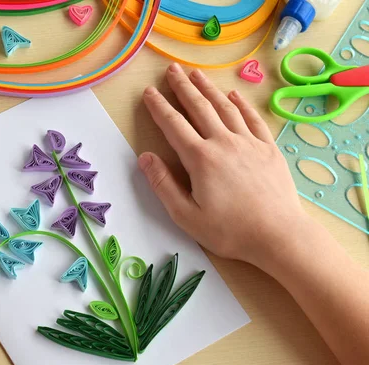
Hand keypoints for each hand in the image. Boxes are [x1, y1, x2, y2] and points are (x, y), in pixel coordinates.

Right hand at [138, 64, 309, 266]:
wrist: (278, 235)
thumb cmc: (229, 231)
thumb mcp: (186, 216)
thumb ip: (163, 185)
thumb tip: (144, 158)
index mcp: (200, 159)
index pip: (174, 125)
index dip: (159, 107)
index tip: (149, 92)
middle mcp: (223, 143)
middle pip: (199, 108)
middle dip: (183, 87)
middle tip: (172, 70)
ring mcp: (249, 143)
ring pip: (225, 108)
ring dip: (209, 89)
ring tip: (196, 74)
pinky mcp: (268, 149)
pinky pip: (252, 119)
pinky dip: (242, 104)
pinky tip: (234, 95)